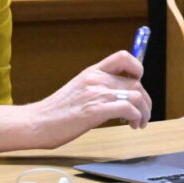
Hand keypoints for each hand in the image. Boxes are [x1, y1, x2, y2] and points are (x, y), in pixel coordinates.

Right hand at [15, 50, 150, 148]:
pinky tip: (131, 124)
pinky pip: (129, 108)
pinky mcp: (96, 110)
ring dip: (144, 111)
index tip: (138, 83)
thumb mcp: (78, 90)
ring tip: (139, 123)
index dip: (137, 68)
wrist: (38, 122)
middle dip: (146, 100)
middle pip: (136, 82)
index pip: (123, 57)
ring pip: (137, 95)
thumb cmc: (56, 112)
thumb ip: (97, 88)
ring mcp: (96, 93)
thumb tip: (118, 96)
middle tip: (143, 114)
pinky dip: (136, 117)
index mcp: (92, 72)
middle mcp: (96, 79)